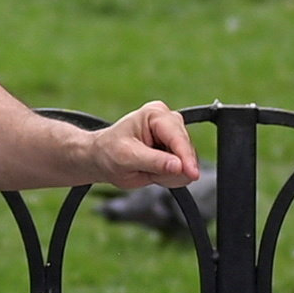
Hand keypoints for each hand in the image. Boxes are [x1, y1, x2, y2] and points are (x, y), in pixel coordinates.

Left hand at [70, 100, 197, 189]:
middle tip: (146, 171)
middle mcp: (168, 122)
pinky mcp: (177, 153)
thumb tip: (179, 166)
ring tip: (146, 170)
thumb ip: (154, 162)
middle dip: (170, 168)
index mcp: (155, 114)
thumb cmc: (108, 151)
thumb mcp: (127, 157)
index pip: (178, 137)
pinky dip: (169, 178)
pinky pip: (184, 173)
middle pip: (187, 151)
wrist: (101, 159)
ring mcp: (174, 138)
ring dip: (168, 175)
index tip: (191, 174)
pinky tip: (153, 172)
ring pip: (188, 164)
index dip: (186, 157)